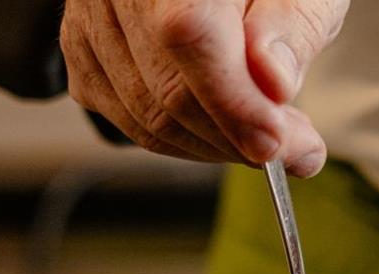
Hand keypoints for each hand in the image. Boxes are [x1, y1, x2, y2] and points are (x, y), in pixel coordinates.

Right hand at [61, 0, 348, 175]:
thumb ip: (291, 28)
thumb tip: (274, 82)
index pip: (188, 34)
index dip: (233, 101)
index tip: (277, 142)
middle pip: (164, 89)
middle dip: (236, 136)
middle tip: (295, 149)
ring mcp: (89, 19)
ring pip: (144, 117)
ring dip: (213, 145)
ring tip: (265, 133)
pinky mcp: (83, 51)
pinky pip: (128, 120)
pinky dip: (182, 139)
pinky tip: (222, 127)